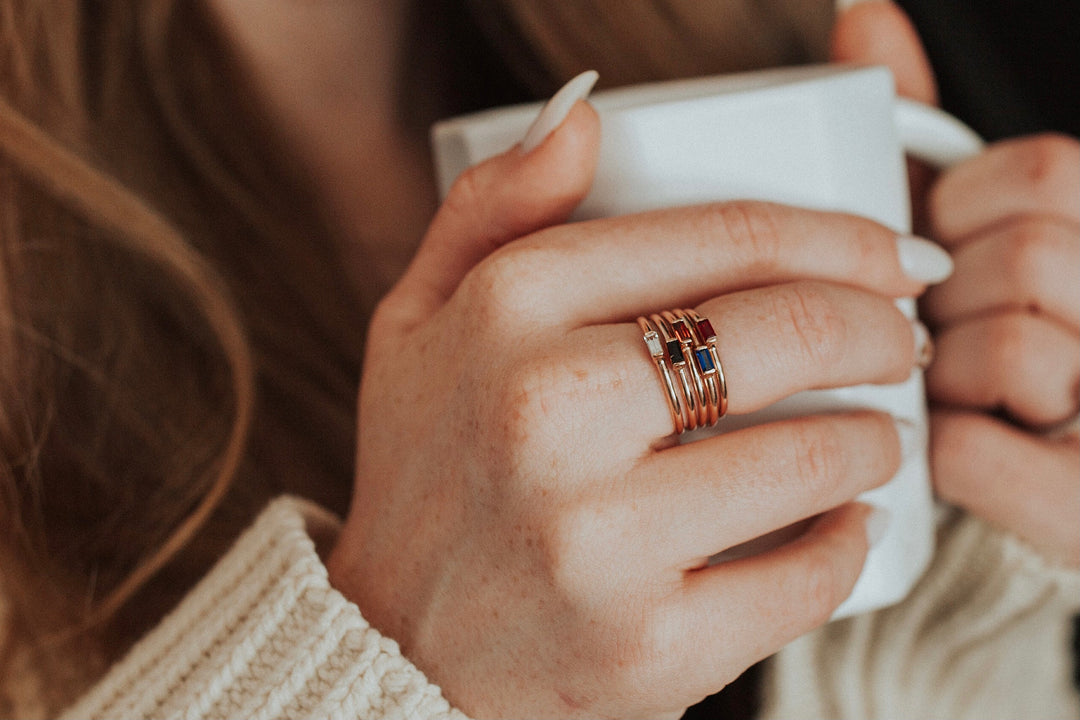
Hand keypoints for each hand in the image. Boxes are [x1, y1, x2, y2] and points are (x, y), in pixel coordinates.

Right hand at [328, 97, 936, 717]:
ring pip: (816, 457)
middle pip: (788, 333)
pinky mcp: (646, 647)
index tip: (881, 254)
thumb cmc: (425, 470)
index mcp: (504, 314)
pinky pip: (804, 580)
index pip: (721, 239)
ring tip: (873, 436)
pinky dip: (846, 546)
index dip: (834, 236)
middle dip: (877, 327)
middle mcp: (546, 416)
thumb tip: (584, 118)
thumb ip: (493, 207)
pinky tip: (839, 524)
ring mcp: (596, 539)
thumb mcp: (420, 318)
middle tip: (896, 341)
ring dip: (876, 439)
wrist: (395, 644)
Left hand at [921, 134, 1079, 565]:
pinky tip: (969, 450)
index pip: (1045, 173)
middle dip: (958, 296)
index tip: (950, 253)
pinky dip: (945, 452)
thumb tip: (862, 20)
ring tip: (969, 396)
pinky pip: (969, 453)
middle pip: (1025, 257)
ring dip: (951, 374)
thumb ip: (930, 141)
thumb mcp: (965, 236)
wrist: (1040, 490)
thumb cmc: (978, 344)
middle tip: (955, 333)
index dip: (967, 214)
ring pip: (1002, 346)